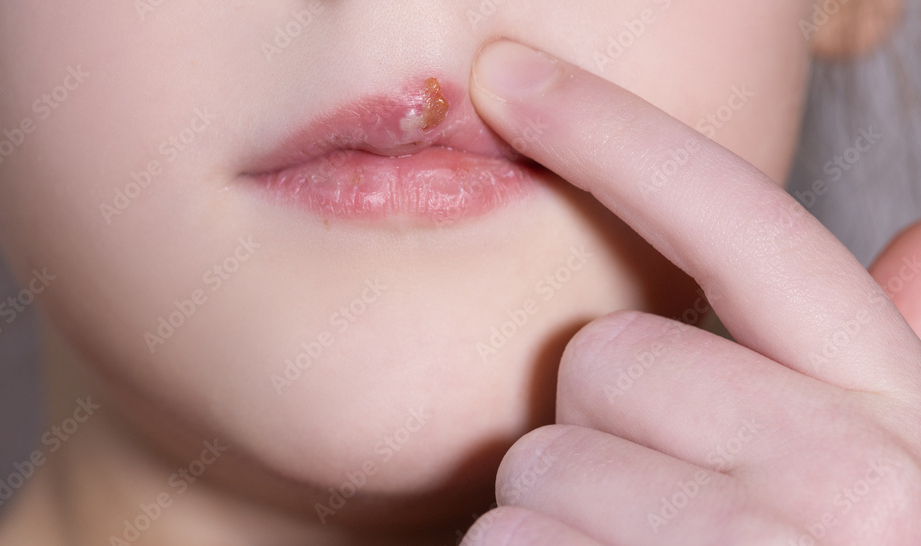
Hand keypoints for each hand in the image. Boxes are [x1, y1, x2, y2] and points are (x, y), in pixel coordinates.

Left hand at [461, 40, 920, 545]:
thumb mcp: (890, 480)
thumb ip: (893, 367)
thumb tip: (916, 242)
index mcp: (898, 421)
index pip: (741, 226)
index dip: (618, 135)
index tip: (507, 75)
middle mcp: (854, 484)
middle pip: (604, 358)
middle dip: (600, 426)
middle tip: (660, 505)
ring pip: (536, 470)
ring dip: (555, 526)